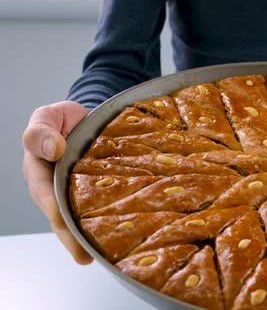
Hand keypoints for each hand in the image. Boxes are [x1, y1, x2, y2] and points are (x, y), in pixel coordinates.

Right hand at [22, 101, 92, 263]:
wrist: (88, 116)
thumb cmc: (64, 119)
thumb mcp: (48, 116)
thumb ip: (41, 130)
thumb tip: (52, 149)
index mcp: (40, 171)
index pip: (45, 194)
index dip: (53, 208)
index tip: (62, 221)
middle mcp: (56, 188)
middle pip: (62, 216)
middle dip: (71, 237)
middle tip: (84, 256)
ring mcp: (76, 193)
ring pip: (81, 219)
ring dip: (90, 237)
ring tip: (103, 255)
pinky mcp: (97, 194)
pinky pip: (100, 210)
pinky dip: (108, 223)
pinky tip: (121, 236)